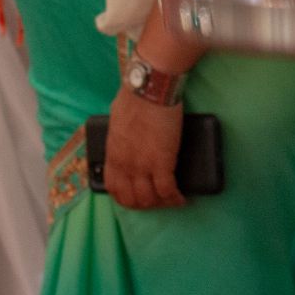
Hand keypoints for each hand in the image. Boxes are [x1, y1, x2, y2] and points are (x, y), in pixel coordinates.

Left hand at [103, 85, 185, 209]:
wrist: (149, 89)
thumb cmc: (134, 97)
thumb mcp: (117, 121)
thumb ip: (120, 137)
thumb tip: (127, 138)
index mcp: (112, 154)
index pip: (114, 188)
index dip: (126, 198)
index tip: (137, 198)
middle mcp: (125, 165)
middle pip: (132, 199)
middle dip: (145, 205)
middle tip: (157, 201)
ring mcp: (142, 166)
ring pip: (150, 199)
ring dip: (161, 204)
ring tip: (171, 200)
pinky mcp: (162, 163)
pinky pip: (167, 190)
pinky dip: (175, 198)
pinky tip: (181, 197)